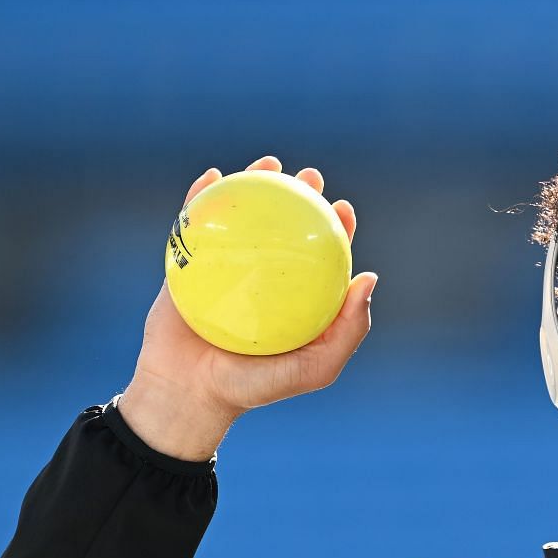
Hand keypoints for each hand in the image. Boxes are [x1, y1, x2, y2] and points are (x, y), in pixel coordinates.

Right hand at [120, 156, 376, 457]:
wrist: (188, 394)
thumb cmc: (254, 387)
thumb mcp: (314, 367)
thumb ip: (349, 330)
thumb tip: (370, 278)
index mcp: (296, 299)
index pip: (322, 257)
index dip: (337, 228)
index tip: (342, 208)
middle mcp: (264, 280)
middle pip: (287, 227)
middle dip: (302, 194)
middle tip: (309, 176)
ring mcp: (225, 268)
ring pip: (244, 218)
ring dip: (258, 183)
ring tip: (269, 163)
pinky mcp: (187, 264)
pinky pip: (194, 225)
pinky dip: (202, 198)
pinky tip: (214, 177)